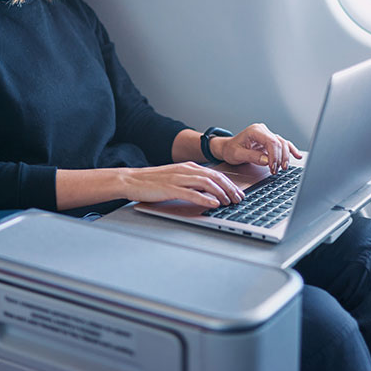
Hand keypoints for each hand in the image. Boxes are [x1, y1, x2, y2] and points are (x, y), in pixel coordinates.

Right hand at [119, 162, 244, 207]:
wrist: (131, 180)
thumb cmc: (152, 182)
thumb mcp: (176, 178)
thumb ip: (191, 182)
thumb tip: (208, 192)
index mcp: (188, 167)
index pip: (215, 173)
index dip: (229, 183)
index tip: (238, 192)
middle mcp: (186, 170)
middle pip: (215, 177)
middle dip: (230, 188)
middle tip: (239, 198)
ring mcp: (178, 178)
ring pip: (206, 183)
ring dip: (221, 193)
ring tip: (229, 202)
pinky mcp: (170, 188)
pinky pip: (192, 193)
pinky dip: (205, 199)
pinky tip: (213, 204)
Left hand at [213, 123, 302, 173]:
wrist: (227, 148)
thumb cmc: (230, 150)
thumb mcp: (237, 154)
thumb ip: (252, 157)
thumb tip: (267, 160)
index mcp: (255, 131)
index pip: (271, 141)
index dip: (274, 155)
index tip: (273, 167)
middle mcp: (263, 131)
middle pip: (279, 143)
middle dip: (280, 158)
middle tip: (276, 170)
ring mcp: (267, 135)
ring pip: (283, 144)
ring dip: (285, 156)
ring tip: (284, 167)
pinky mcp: (270, 142)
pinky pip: (283, 145)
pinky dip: (290, 150)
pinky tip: (297, 156)